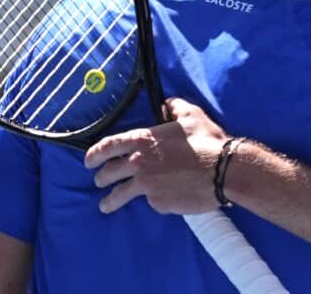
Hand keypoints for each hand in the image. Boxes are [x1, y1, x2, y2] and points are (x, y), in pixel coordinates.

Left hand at [85, 98, 228, 214]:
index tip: (88, 161)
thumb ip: (174, 107)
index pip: (109, 146)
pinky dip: (154, 200)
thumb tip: (167, 105)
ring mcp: (146, 186)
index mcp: (143, 140)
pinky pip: (151, 202)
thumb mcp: (191, 115)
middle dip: (100, 176)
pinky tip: (162, 198)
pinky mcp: (158, 203)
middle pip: (109, 172)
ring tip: (105, 205)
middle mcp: (139, 164)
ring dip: (110, 200)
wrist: (223, 171)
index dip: (95, 153)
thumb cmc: (208, 141)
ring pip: (120, 194)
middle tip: (98, 180)